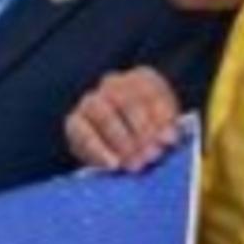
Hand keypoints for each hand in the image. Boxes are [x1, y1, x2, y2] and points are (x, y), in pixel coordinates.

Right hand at [65, 68, 184, 172]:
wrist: (121, 149)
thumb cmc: (150, 137)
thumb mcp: (165, 129)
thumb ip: (167, 130)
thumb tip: (166, 139)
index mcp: (142, 79)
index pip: (150, 90)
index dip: (161, 116)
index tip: (170, 140)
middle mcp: (114, 84)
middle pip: (126, 100)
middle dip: (141, 130)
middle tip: (151, 155)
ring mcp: (91, 101)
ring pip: (103, 114)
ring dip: (121, 141)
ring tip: (135, 163)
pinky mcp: (74, 122)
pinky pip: (83, 133)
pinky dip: (99, 150)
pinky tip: (113, 165)